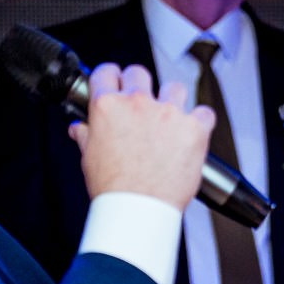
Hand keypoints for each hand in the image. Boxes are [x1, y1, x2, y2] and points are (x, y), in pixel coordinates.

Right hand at [66, 62, 211, 207]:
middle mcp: (138, 104)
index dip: (112, 77)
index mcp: (108, 107)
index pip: (106, 73)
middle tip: (143, 105)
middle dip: (140, 85)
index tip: (117, 83)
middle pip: (140, 73)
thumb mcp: (90, 158)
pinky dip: (200, 122)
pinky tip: (191, 134)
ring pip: (174, 88)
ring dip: (172, 101)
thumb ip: (86, 136)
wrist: (139, 210)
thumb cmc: (114, 189)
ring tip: (169, 122)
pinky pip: (204, 112)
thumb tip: (79, 128)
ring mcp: (168, 113)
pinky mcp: (194, 127)